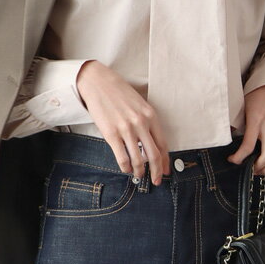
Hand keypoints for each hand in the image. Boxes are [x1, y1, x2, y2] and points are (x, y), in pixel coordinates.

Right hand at [76, 60, 170, 185]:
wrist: (98, 82)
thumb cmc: (119, 92)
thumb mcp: (140, 104)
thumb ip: (147, 122)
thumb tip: (151, 142)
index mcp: (151, 116)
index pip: (163, 144)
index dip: (165, 161)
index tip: (165, 171)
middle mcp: (141, 123)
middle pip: (154, 155)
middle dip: (157, 172)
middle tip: (156, 181)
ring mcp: (126, 129)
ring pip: (139, 160)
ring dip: (140, 172)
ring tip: (138, 175)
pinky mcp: (111, 134)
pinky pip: (122, 158)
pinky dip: (126, 167)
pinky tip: (126, 168)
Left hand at [227, 84, 264, 175]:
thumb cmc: (257, 97)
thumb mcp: (242, 108)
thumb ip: (236, 124)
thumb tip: (227, 139)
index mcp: (256, 121)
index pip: (247, 146)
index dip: (239, 158)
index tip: (233, 160)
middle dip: (257, 168)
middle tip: (250, 170)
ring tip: (261, 171)